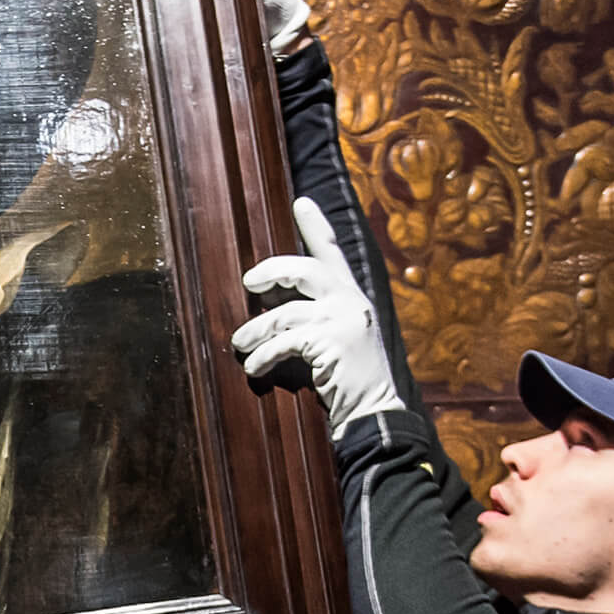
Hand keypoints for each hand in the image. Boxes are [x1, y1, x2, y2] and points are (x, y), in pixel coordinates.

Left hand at [233, 198, 404, 436]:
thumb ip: (320, 314)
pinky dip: (263, 356)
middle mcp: (350, 301)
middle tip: (248, 280)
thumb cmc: (350, 377)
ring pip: (283, 313)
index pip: (333, 252)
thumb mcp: (340, 337)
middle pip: (303, 269)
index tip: (302, 202)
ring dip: (255, 331)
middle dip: (271, 272)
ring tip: (240, 344)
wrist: (374, 411)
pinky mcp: (330, 342)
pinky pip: (283, 341)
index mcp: (352, 296)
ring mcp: (342, 320)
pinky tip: (254, 368)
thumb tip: (273, 303)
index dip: (317, 226)